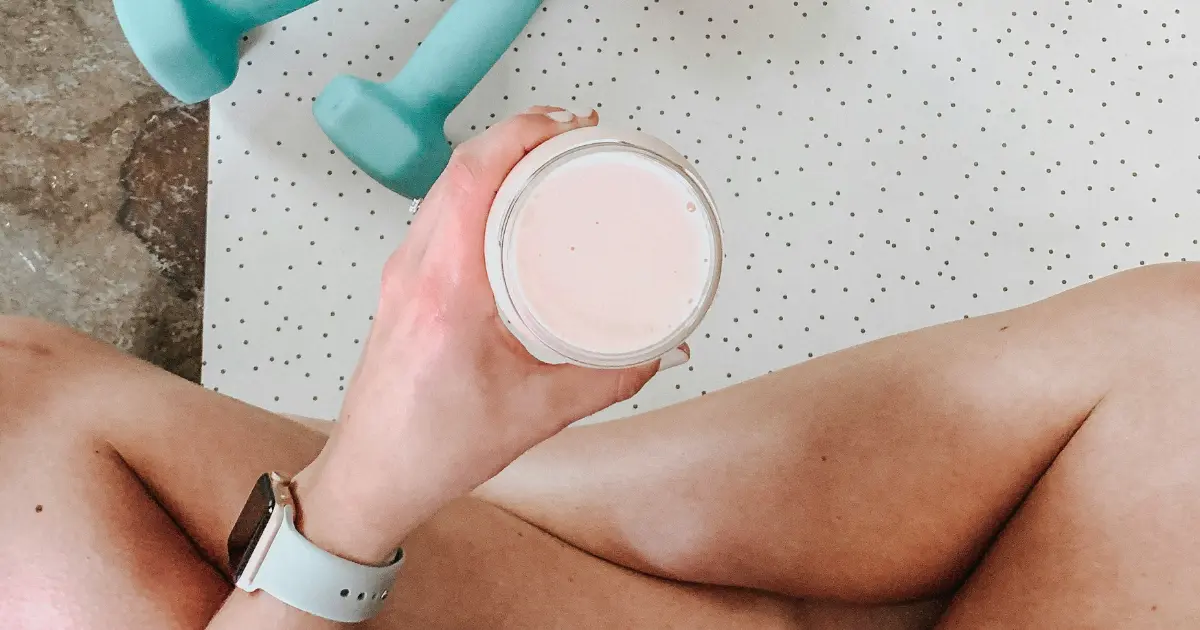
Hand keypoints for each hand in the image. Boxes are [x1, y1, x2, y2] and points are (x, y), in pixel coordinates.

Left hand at [292, 108, 684, 562]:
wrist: (374, 474)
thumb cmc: (432, 449)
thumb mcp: (539, 415)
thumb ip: (610, 379)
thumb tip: (661, 350)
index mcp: (446, 291)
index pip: (472, 178)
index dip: (521, 134)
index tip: (567, 127)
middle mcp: (415, 270)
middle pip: (458, 168)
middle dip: (518, 135)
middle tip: (572, 136)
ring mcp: (402, 273)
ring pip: (443, 186)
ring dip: (493, 159)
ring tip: (546, 158)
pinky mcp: (402, 283)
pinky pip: (436, 212)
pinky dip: (475, 190)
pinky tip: (507, 203)